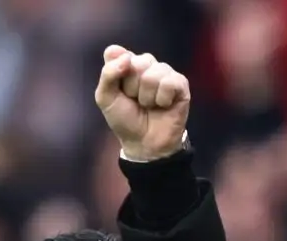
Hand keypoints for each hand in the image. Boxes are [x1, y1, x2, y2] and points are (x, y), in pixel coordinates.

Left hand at [95, 46, 190, 162]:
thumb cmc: (125, 119)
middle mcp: (145, 64)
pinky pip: (169, 82)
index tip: (117, 89)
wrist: (144, 142)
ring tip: (149, 105)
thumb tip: (126, 56)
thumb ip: (108, 75)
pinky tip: (163, 105)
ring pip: (153, 73)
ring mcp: (164, 72)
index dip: (114, 72)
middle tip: (135, 101)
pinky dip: (162, 99)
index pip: (114, 52)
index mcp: (125, 64)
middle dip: (131, 88)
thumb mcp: (106, 99)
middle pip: (135, 62)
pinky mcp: (180, 83)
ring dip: (147, 97)